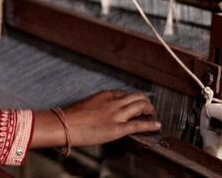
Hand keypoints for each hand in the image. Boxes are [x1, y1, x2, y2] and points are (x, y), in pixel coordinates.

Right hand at [31, 90, 160, 148]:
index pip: (124, 93)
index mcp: (104, 95)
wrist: (64, 125)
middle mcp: (113, 102)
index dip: (132, 99)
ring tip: (153, 115)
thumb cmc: (70, 117)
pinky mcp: (117, 128)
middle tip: (148, 108)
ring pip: (141, 106)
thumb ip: (96, 106)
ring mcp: (116, 115)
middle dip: (146, 101)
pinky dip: (150, 124)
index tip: (134, 104)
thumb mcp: (85, 105)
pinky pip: (138, 125)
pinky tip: (157, 125)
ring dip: (150, 110)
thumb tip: (99, 113)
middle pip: (137, 96)